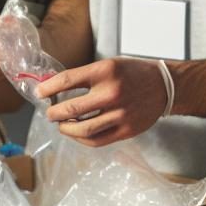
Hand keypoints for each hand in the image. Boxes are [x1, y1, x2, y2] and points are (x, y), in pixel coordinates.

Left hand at [36, 57, 168, 145]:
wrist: (165, 86)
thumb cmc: (134, 73)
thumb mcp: (110, 65)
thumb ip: (86, 76)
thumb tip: (55, 89)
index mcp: (106, 70)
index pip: (67, 80)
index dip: (48, 88)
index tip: (39, 93)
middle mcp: (112, 92)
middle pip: (70, 109)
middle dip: (53, 113)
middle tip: (48, 113)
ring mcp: (120, 113)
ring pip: (81, 130)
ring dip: (65, 128)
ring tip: (61, 125)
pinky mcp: (126, 130)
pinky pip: (96, 140)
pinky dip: (81, 139)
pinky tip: (77, 133)